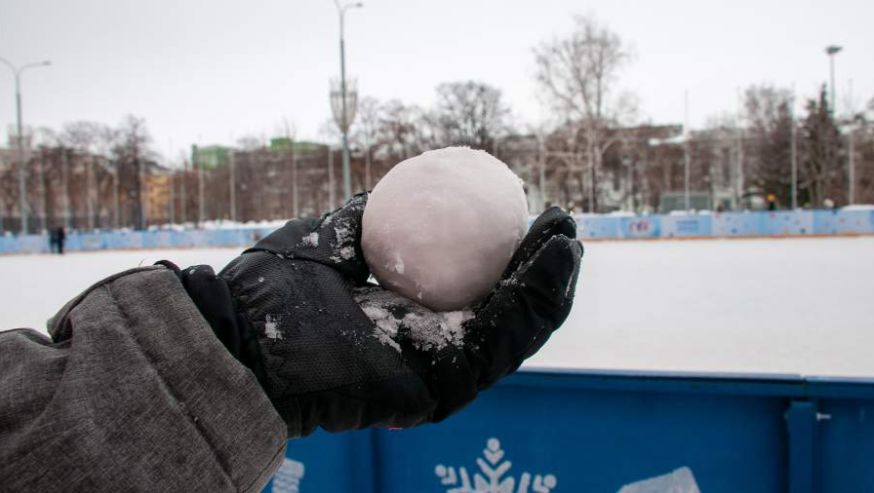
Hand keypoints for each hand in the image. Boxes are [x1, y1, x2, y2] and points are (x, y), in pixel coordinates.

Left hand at [180, 193, 582, 436]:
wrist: (244, 334)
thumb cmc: (277, 290)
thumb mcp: (335, 239)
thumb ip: (374, 219)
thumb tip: (405, 188)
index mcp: (405, 320)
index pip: (472, 288)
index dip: (507, 255)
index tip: (526, 211)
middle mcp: (427, 350)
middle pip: (502, 310)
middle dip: (538, 269)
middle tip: (561, 224)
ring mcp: (436, 374)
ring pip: (513, 329)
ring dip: (548, 283)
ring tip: (569, 237)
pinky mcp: (440, 390)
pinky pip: (500, 344)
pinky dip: (533, 303)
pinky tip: (552, 261)